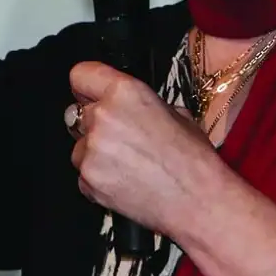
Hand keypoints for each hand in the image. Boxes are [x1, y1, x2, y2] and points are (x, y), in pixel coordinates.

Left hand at [67, 62, 229, 238]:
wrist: (198, 201)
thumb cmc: (194, 159)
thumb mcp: (176, 113)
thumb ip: (141, 104)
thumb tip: (128, 107)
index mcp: (125, 92)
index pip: (81, 74)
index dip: (87, 86)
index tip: (91, 94)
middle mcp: (102, 117)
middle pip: (77, 112)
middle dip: (93, 123)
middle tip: (119, 137)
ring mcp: (91, 151)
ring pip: (79, 146)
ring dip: (95, 153)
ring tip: (128, 165)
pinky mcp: (88, 180)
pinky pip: (84, 173)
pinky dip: (99, 178)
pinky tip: (125, 182)